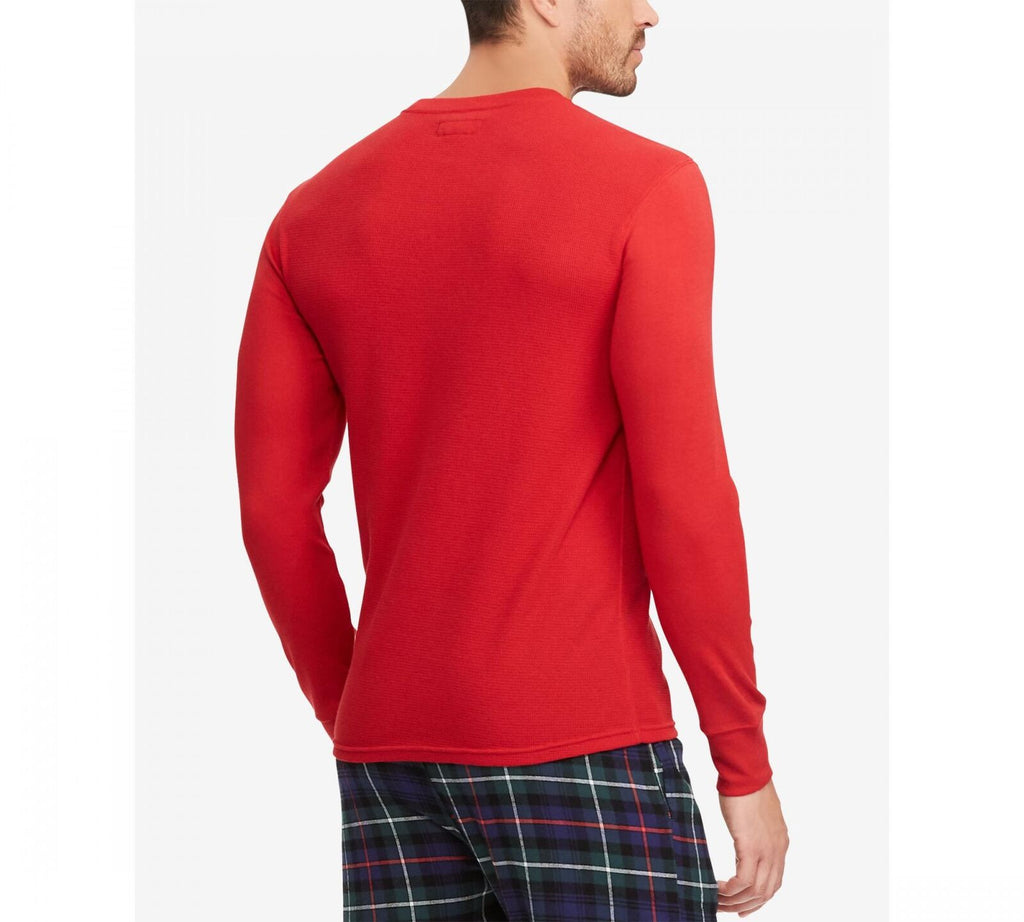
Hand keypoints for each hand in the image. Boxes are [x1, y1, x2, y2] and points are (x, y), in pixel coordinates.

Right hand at [715, 779, 788, 915]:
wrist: (746, 772)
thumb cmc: (747, 786)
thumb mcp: (756, 816)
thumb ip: (755, 833)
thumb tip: (745, 842)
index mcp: (780, 844)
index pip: (773, 883)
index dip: (758, 899)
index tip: (741, 905)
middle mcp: (777, 852)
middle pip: (766, 893)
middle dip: (746, 906)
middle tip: (726, 909)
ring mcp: (766, 851)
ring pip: (755, 891)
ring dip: (735, 900)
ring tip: (717, 899)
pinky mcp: (751, 846)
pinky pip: (744, 881)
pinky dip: (731, 889)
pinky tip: (718, 887)